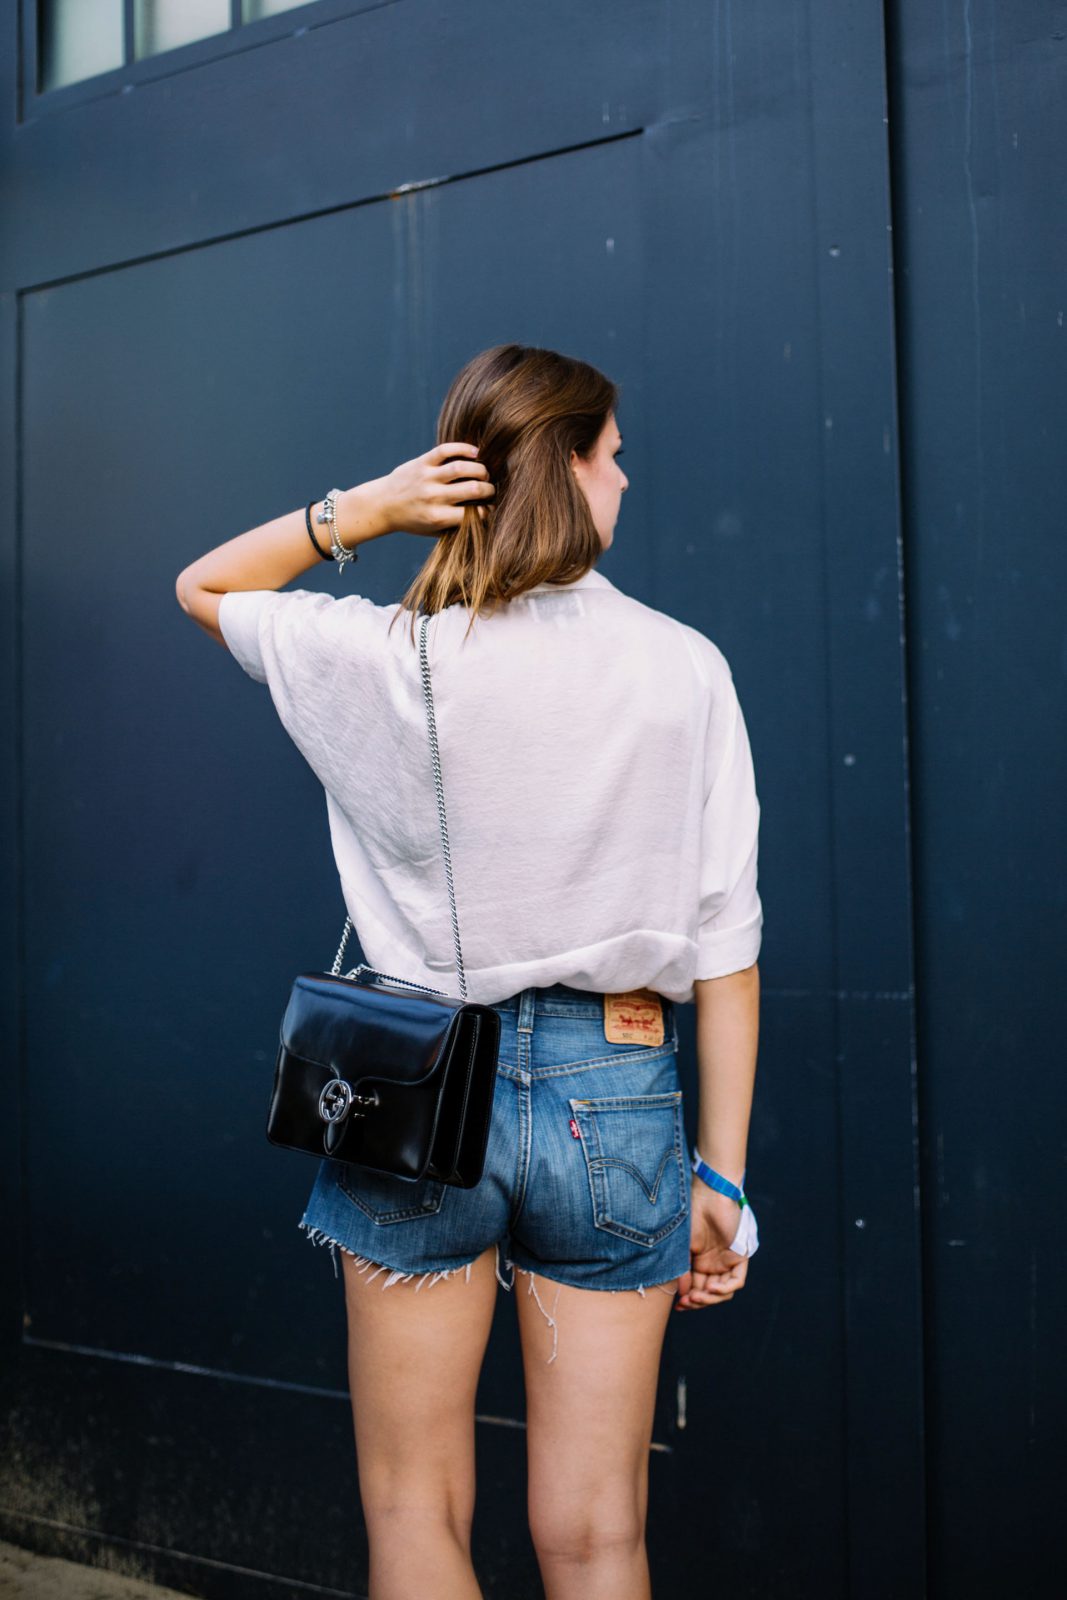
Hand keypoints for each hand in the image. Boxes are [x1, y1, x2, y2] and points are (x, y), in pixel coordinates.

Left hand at [372, 441, 495, 537]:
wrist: (382, 505)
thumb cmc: (413, 520)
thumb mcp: (433, 531)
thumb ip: (456, 526)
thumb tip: (486, 516)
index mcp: (437, 518)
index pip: (473, 514)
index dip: (488, 511)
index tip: (490, 508)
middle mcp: (433, 497)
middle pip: (472, 489)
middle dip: (489, 489)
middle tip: (490, 489)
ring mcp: (427, 478)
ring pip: (462, 468)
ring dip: (480, 470)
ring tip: (484, 473)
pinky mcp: (422, 462)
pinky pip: (445, 450)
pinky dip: (463, 448)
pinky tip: (475, 453)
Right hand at [674, 1181, 749, 1310]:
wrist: (707, 1196)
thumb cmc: (691, 1216)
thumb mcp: (682, 1248)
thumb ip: (682, 1271)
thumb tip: (681, 1294)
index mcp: (700, 1262)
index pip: (697, 1288)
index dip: (689, 1299)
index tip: (678, 1305)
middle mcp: (714, 1264)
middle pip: (710, 1293)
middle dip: (698, 1301)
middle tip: (685, 1303)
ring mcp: (727, 1261)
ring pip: (723, 1291)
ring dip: (710, 1298)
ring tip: (696, 1296)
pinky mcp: (739, 1256)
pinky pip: (736, 1281)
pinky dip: (724, 1289)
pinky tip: (711, 1288)